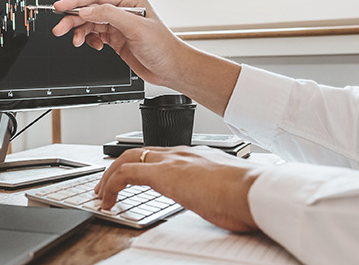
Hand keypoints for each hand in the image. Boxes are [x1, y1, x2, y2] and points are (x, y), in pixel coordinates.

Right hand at [51, 0, 241, 115]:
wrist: (171, 68)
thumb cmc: (162, 47)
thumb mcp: (135, 27)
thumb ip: (110, 15)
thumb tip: (87, 10)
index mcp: (129, 1)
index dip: (77, 1)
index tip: (61, 6)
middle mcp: (123, 11)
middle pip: (90, 10)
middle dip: (73, 19)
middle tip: (60, 28)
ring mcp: (118, 25)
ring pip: (90, 24)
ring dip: (80, 31)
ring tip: (75, 41)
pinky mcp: (116, 39)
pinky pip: (95, 35)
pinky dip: (89, 40)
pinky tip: (92, 45)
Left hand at [95, 146, 265, 231]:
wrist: (256, 191)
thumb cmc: (249, 195)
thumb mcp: (225, 193)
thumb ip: (213, 193)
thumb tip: (213, 205)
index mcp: (196, 157)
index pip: (159, 156)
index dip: (140, 167)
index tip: (131, 182)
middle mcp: (182, 153)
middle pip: (138, 153)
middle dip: (117, 169)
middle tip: (107, 187)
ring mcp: (171, 161)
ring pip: (127, 159)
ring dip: (109, 177)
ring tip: (102, 194)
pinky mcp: (163, 173)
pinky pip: (126, 173)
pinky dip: (111, 185)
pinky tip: (108, 200)